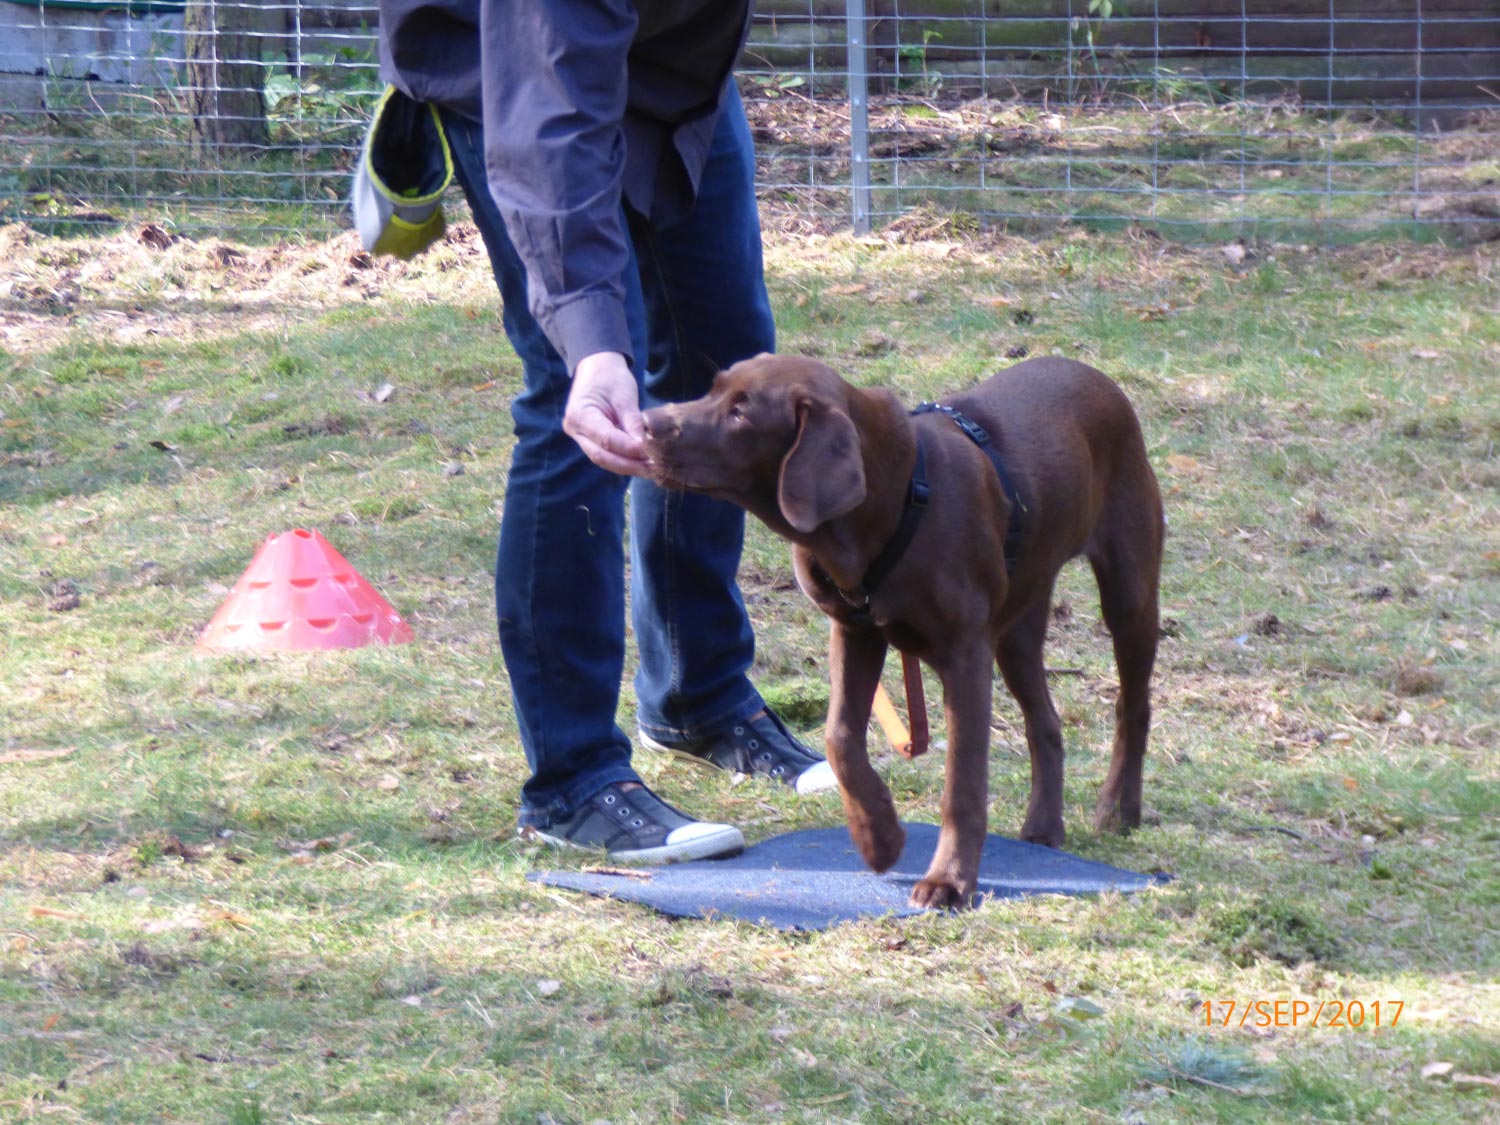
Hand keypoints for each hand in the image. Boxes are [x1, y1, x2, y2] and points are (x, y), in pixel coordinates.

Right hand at [564, 351, 650, 476]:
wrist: (596, 367)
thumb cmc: (610, 377)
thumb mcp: (624, 396)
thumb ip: (633, 422)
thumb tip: (647, 447)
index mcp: (580, 415)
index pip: (607, 439)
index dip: (631, 449)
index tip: (653, 454)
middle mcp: (575, 431)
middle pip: (603, 457)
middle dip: (631, 466)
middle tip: (657, 470)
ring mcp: (580, 438)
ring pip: (605, 460)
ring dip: (630, 467)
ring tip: (654, 470)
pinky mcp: (589, 441)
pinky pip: (607, 455)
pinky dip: (625, 461)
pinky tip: (644, 464)